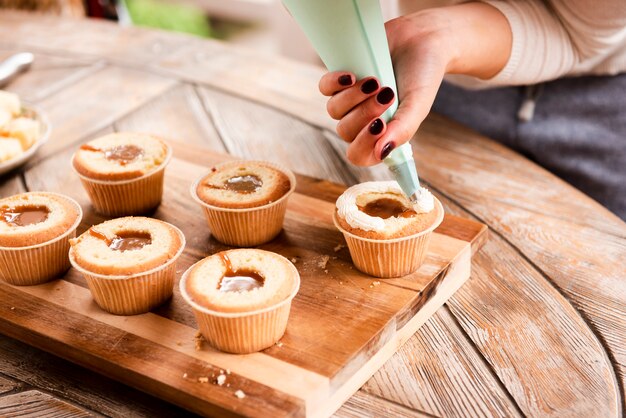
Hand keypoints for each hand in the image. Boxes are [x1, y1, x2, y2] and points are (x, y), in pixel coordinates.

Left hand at [319, 3, 511, 165]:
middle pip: (345, 132)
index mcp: (381, 134)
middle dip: (365, 113)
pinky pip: (325, 88)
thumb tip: (381, 153)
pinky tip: (352, 76)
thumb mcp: (418, 106)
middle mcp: (362, 121)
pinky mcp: (341, 79)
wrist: (422, 38)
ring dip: (353, 97)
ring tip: (376, 81)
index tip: (380, 125)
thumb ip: (402, 130)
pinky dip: (336, 83)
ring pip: (334, 111)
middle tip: (387, 94)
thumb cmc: (422, 76)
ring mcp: (350, 100)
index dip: (363, 145)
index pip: (359, 155)